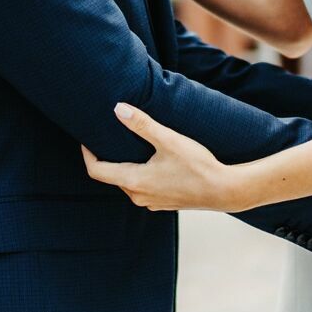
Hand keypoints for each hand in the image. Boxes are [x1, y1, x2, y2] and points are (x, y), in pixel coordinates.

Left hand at [81, 103, 240, 210]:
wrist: (225, 190)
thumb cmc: (198, 165)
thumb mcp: (169, 140)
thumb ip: (142, 124)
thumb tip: (117, 109)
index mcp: (134, 181)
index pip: (97, 170)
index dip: (88, 154)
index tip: (86, 139)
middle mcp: (138, 196)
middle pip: (112, 176)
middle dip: (107, 157)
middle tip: (108, 136)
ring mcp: (151, 202)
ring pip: (128, 182)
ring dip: (125, 165)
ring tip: (130, 146)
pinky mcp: (163, 203)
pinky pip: (142, 188)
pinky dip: (140, 174)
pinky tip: (152, 161)